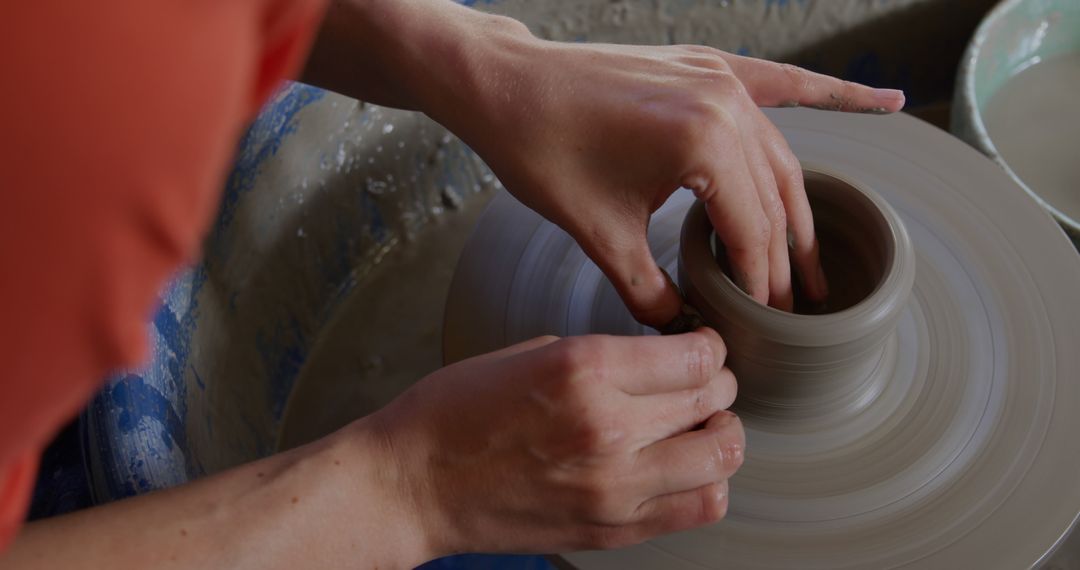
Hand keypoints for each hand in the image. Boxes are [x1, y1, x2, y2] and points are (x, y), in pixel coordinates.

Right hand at [368, 329, 742, 554]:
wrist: (412, 485)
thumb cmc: (455, 412)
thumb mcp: (529, 351)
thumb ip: (606, 357)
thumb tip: (662, 362)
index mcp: (584, 369)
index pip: (695, 357)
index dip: (709, 348)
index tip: (702, 348)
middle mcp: (608, 427)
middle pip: (713, 399)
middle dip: (716, 384)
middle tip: (702, 381)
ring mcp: (613, 487)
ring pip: (721, 457)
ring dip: (722, 434)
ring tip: (702, 426)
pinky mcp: (612, 530)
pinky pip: (698, 508)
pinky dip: (707, 483)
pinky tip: (685, 466)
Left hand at [431, 31, 904, 325]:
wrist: (505, 85)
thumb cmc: (542, 151)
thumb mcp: (598, 233)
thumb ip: (648, 288)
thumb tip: (681, 329)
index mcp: (701, 143)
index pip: (754, 231)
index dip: (763, 284)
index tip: (769, 320)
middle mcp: (724, 103)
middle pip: (775, 198)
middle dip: (785, 258)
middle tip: (797, 306)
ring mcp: (719, 78)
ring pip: (781, 156)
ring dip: (799, 208)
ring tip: (815, 258)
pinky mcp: (707, 66)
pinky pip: (782, 83)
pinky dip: (831, 96)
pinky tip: (884, 102)